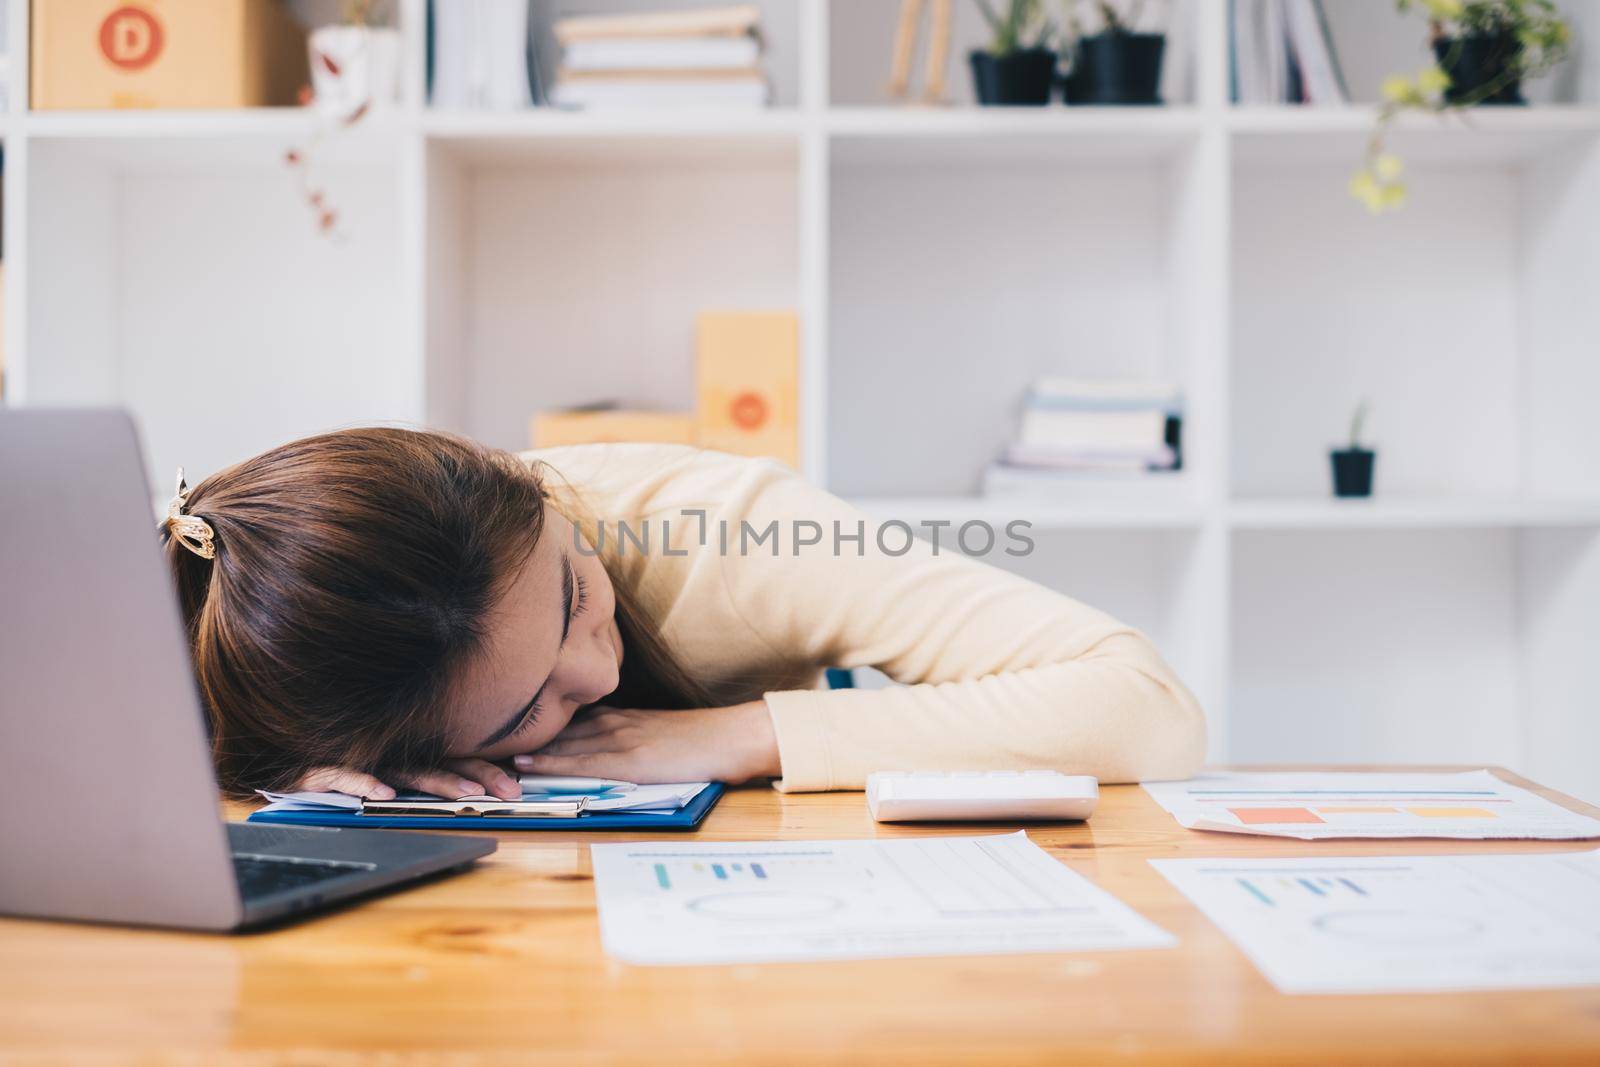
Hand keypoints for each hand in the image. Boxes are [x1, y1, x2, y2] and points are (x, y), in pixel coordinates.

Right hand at [295, 757, 522, 800]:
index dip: (487, 770)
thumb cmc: (338, 767)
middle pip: (442, 763)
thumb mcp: (384, 773)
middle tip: (508, 792)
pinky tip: (384, 795)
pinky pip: (347, 776)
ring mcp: (362, 760)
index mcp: (410, 755)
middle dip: (478, 776)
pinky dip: (365, 783)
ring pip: (405, 771)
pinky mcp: (325, 770)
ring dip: (437, 782)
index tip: (518, 785)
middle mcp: (391, 755)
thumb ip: (420, 778)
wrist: (280, 759)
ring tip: (466, 794)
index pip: (456, 759)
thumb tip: (469, 790)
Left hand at [514, 702, 779, 784]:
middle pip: (556, 724)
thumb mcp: (656, 731)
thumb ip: (627, 734)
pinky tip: (527, 762)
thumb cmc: (701, 740)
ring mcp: (619, 739)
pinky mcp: (629, 760)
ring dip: (526, 744)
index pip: (566, 716)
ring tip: (488, 750)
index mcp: (619, 716)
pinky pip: (582, 761)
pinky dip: (552, 761)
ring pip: (562, 740)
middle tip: (479, 735)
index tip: (499, 724)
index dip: (531, 721)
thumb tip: (598, 745)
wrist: (731, 738)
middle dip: (518, 730)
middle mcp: (613, 721)